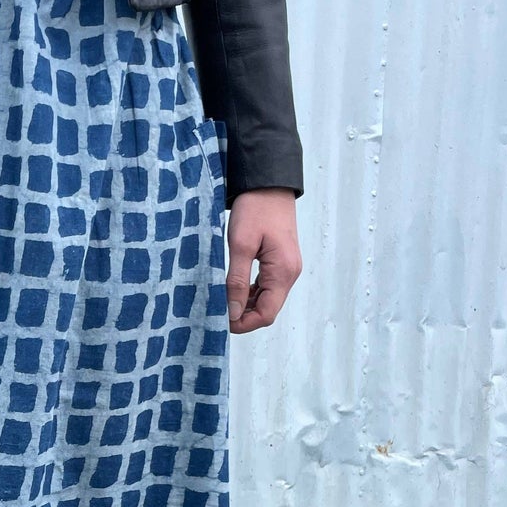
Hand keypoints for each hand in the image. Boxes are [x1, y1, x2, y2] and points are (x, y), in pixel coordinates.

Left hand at [226, 188, 301, 332]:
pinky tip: (233, 288)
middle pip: (267, 309)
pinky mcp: (280, 261)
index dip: (244, 323)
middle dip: (243, 316)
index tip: (221, 322)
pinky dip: (250, 292)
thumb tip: (232, 311)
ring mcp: (286, 268)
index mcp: (283, 272)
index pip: (266, 314)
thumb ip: (236, 280)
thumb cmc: (255, 208)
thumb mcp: (240, 244)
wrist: (269, 182)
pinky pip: (266, 286)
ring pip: (266, 299)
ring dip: (245, 305)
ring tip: (222, 300)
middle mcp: (289, 273)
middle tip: (217, 311)